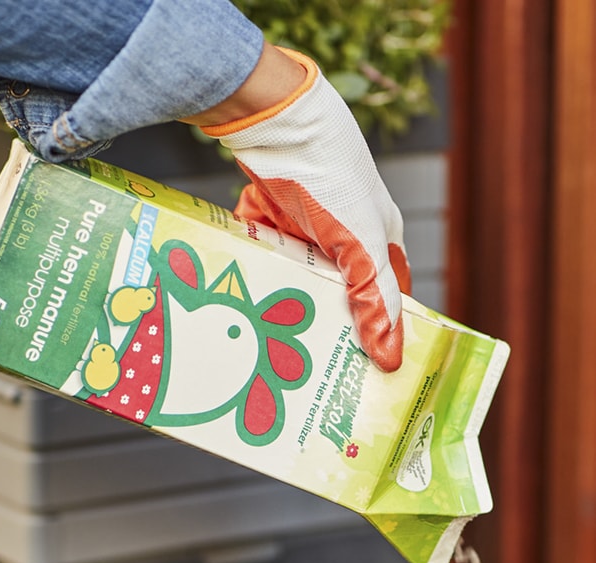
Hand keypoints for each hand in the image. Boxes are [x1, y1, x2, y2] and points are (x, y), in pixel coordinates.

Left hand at [191, 46, 410, 371]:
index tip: (358, 369)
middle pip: (335, 290)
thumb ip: (372, 298)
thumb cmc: (331, 178)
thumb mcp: (358, 243)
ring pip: (296, 275)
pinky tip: (242, 301)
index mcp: (378, 239)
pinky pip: (266, 254)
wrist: (277, 122)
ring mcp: (305, 226)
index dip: (376, 329)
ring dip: (283, 299)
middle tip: (303, 365)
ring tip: (267, 344)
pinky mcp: (272, 217)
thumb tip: (390, 359)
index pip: (383, 297)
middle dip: (321, 321)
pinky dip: (257, 271)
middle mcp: (342, 235)